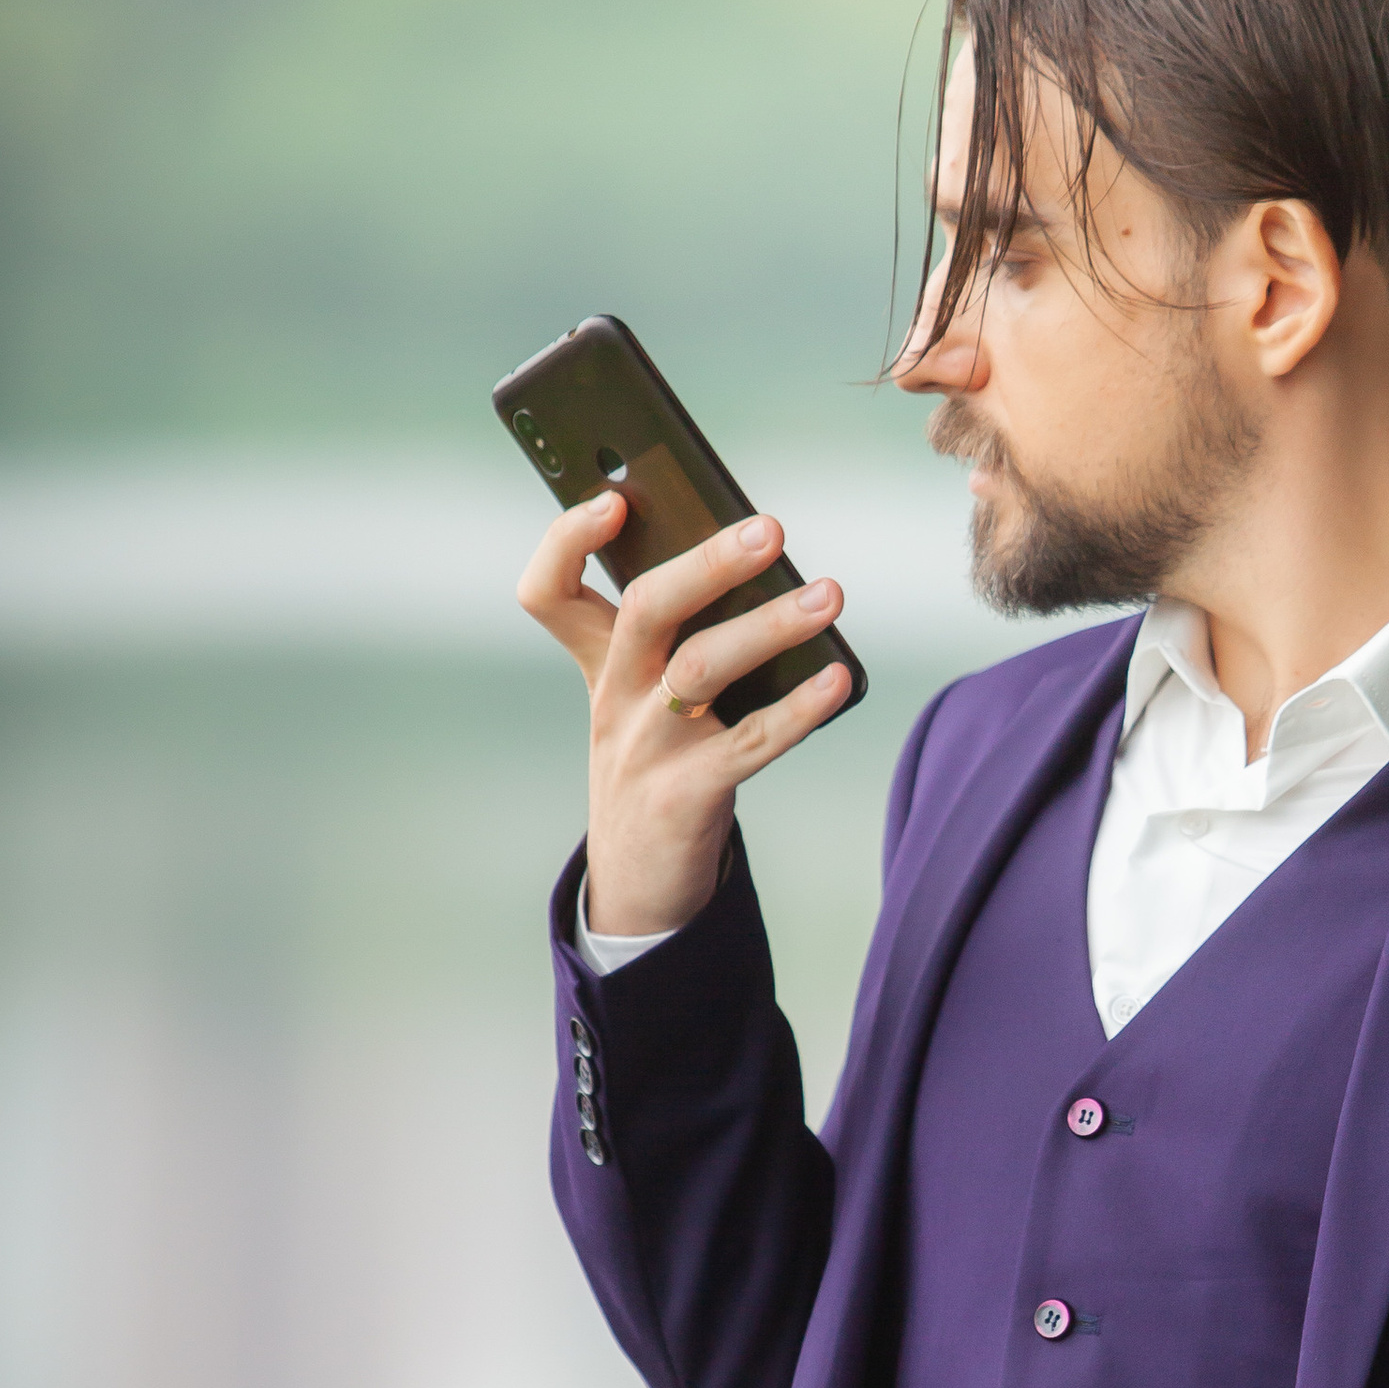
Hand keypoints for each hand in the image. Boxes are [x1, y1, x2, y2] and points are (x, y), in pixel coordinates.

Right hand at [516, 491, 849, 935]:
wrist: (640, 887)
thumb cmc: (660, 765)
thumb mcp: (646, 700)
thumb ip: (681, 635)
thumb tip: (757, 556)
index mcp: (600, 665)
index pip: (550, 593)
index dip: (568, 541)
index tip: (614, 500)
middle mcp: (616, 699)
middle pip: (645, 611)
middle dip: (706, 563)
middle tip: (769, 528)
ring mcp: (650, 749)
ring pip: (703, 669)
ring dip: (771, 625)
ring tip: (830, 594)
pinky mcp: (689, 796)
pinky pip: (751, 743)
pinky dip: (799, 708)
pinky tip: (837, 677)